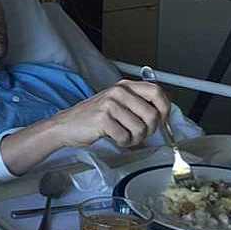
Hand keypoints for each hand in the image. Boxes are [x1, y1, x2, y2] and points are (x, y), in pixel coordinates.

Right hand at [55, 80, 170, 148]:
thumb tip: (162, 115)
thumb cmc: (93, 117)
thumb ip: (137, 104)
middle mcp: (118, 92)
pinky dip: (123, 143)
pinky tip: (115, 139)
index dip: (164, 108)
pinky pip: (125, 137)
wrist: (66, 126)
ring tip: (125, 137)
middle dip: (150, 130)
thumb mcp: (117, 103)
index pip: (156, 92)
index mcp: (125, 86)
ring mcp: (110, 104)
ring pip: (140, 128)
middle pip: (152, 113)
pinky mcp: (103, 119)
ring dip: (135, 139)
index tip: (162, 120)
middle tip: (139, 134)